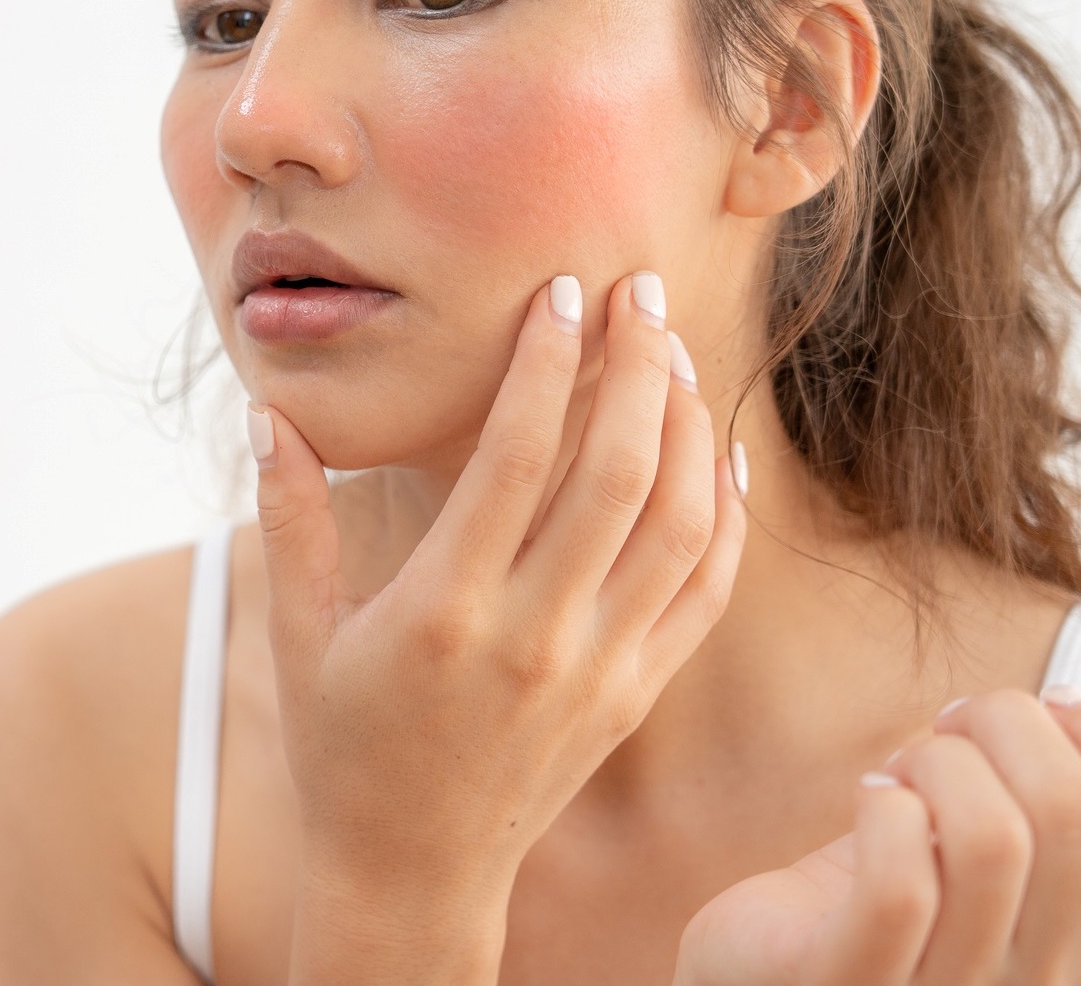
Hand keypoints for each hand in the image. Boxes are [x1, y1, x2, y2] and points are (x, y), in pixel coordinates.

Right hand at [250, 272, 746, 923]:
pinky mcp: (639, 692)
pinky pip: (708, 590)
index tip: (564, 290)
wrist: (413, 873)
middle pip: (619, 472)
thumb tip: (269, 412)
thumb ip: (288, 517)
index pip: (518, 455)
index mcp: (442, 611)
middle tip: (643, 291)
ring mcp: (600, 668)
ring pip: (680, 523)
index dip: (547, 360)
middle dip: (640, 364)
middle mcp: (534, 636)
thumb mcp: (299, 634)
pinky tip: (719, 451)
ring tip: (676, 352)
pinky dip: (727, 514)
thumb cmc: (344, 744)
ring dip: (689, 424)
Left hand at [674, 687, 1080, 985]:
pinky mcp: (850, 984)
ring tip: (902, 776)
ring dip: (937, 763)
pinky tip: (869, 800)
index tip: (1050, 710)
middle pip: (1072, 806)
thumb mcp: (990, 845)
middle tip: (952, 732)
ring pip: (992, 837)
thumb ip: (1045, 797)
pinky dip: (884, 808)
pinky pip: (901, 887)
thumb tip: (1074, 707)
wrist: (772, 968)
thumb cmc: (892, 892)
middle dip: (1006, 722)